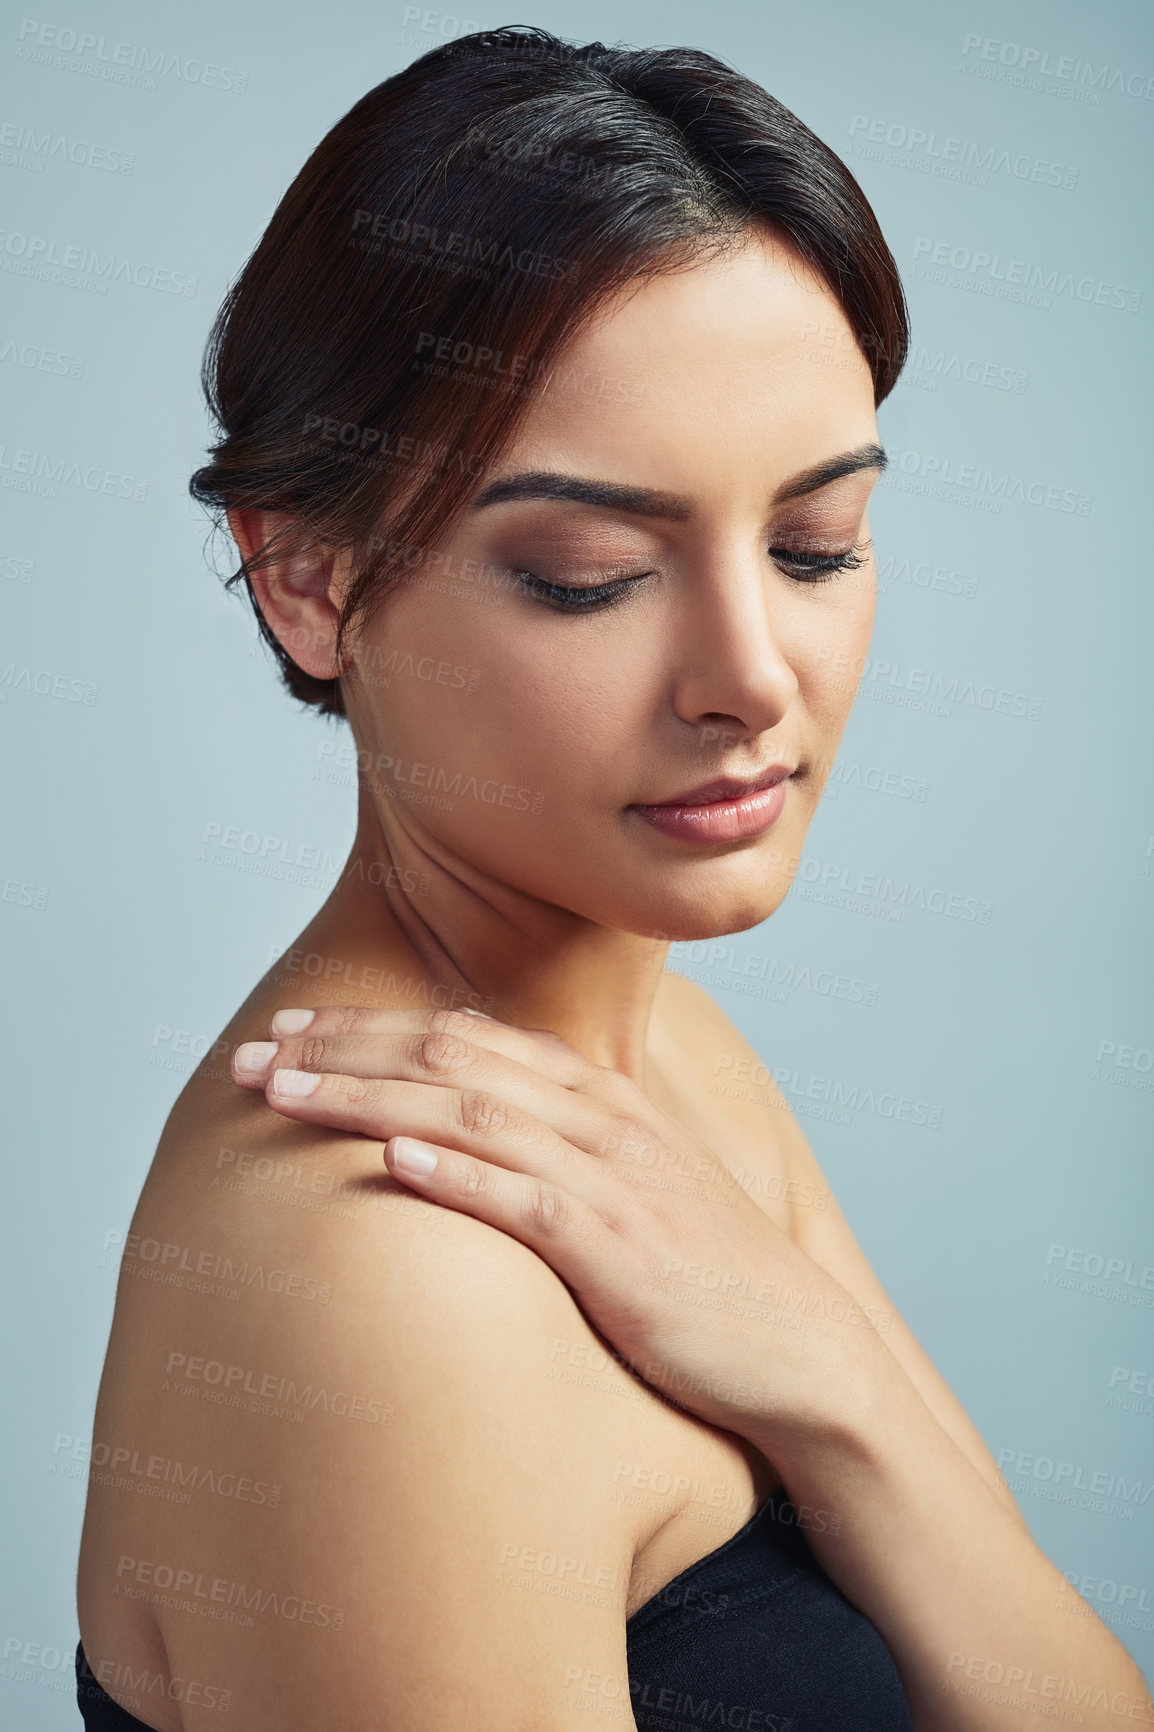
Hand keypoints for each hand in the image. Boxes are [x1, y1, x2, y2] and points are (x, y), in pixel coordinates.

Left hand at [231, 1004, 878, 1443]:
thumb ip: (550, 1140)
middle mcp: (599, 1117)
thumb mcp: (623, 1179)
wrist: (793, 1344)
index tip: (292, 1029)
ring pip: (473, 1114)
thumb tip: (453, 1130)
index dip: (370, 1027)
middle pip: (452, 1058)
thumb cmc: (694, 1266)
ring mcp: (612, 1178)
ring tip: (288, 1095)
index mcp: (594, 1093)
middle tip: (255, 1054)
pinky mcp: (621, 1248)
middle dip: (345, 1050)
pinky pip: (528, 1200)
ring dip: (371, 1099)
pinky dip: (459, 1174)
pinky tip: (394, 1163)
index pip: (464, 1036)